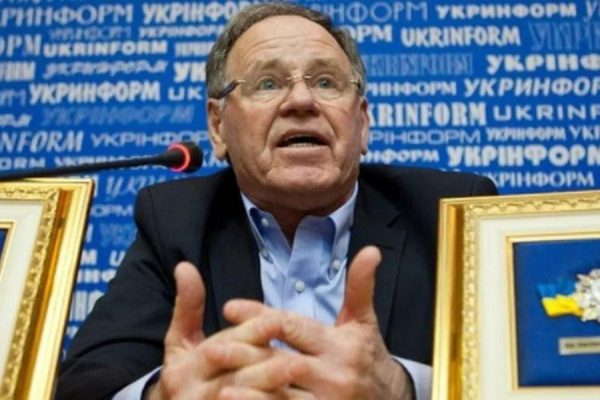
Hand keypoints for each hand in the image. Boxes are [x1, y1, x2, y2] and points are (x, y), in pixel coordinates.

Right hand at [146, 262, 297, 399]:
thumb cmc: (187, 373)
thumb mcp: (181, 340)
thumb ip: (188, 306)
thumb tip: (185, 265)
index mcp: (182, 370)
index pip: (220, 349)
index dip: (250, 334)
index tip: (277, 322)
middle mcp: (190, 396)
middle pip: (234, 379)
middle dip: (267, 369)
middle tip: (300, 362)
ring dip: (274, 393)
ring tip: (300, 378)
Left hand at [222, 246, 413, 399]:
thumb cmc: (367, 356)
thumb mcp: (363, 321)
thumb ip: (360, 287)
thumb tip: (371, 250)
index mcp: (340, 344)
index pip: (293, 326)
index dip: (259, 315)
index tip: (228, 308)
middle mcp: (335, 374)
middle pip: (281, 362)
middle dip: (244, 355)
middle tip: (210, 350)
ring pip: (282, 396)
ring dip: (250, 391)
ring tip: (219, 386)